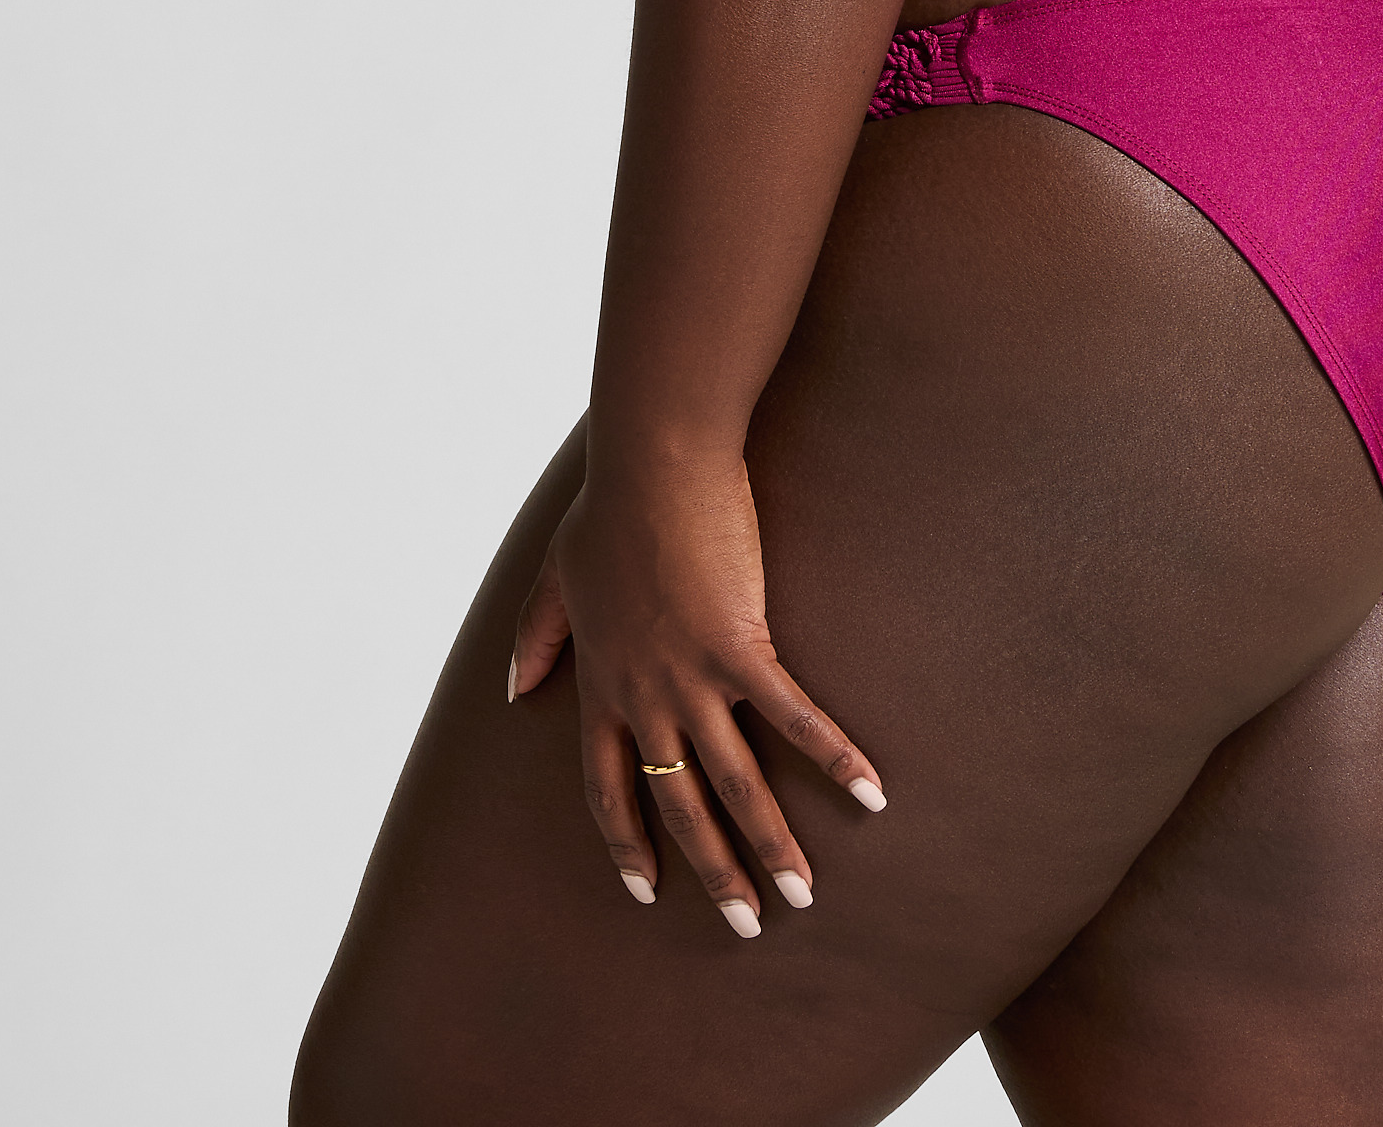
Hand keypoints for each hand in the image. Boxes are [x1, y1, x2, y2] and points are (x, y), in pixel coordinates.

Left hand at [507, 447, 885, 935]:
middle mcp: (645, 696)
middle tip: (746, 923)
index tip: (645, 890)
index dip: (627, 841)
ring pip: (735, 782)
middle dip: (713, 871)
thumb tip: (513, 689)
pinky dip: (834, 758)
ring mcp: (692, 677)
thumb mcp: (556, 575)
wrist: (652, 459)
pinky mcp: (740, 646)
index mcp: (602, 684)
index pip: (607, 787)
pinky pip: (793, 718)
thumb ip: (535, 636)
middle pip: (678, 804)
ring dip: (771, 845)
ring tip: (802, 895)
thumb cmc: (609, 505)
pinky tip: (870, 793)